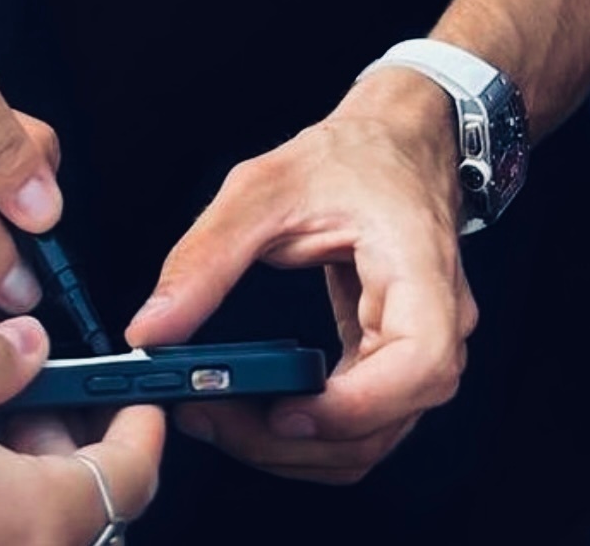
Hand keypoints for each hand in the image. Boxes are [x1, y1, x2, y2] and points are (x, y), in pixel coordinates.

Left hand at [125, 68, 478, 483]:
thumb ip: (205, 259)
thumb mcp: (264, 189)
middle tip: (213, 417)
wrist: (394, 143)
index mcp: (421, 272)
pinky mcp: (390, 359)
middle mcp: (436, 322)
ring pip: (368, 437)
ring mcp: (419, 347)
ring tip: (219, 416)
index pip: (419, 366)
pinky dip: (304, 429)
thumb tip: (152, 329)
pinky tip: (251, 408)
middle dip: (294, 439)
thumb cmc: (351, 157)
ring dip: (293, 446)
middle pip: (383, 423)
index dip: (355, 406)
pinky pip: (357, 419)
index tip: (284, 412)